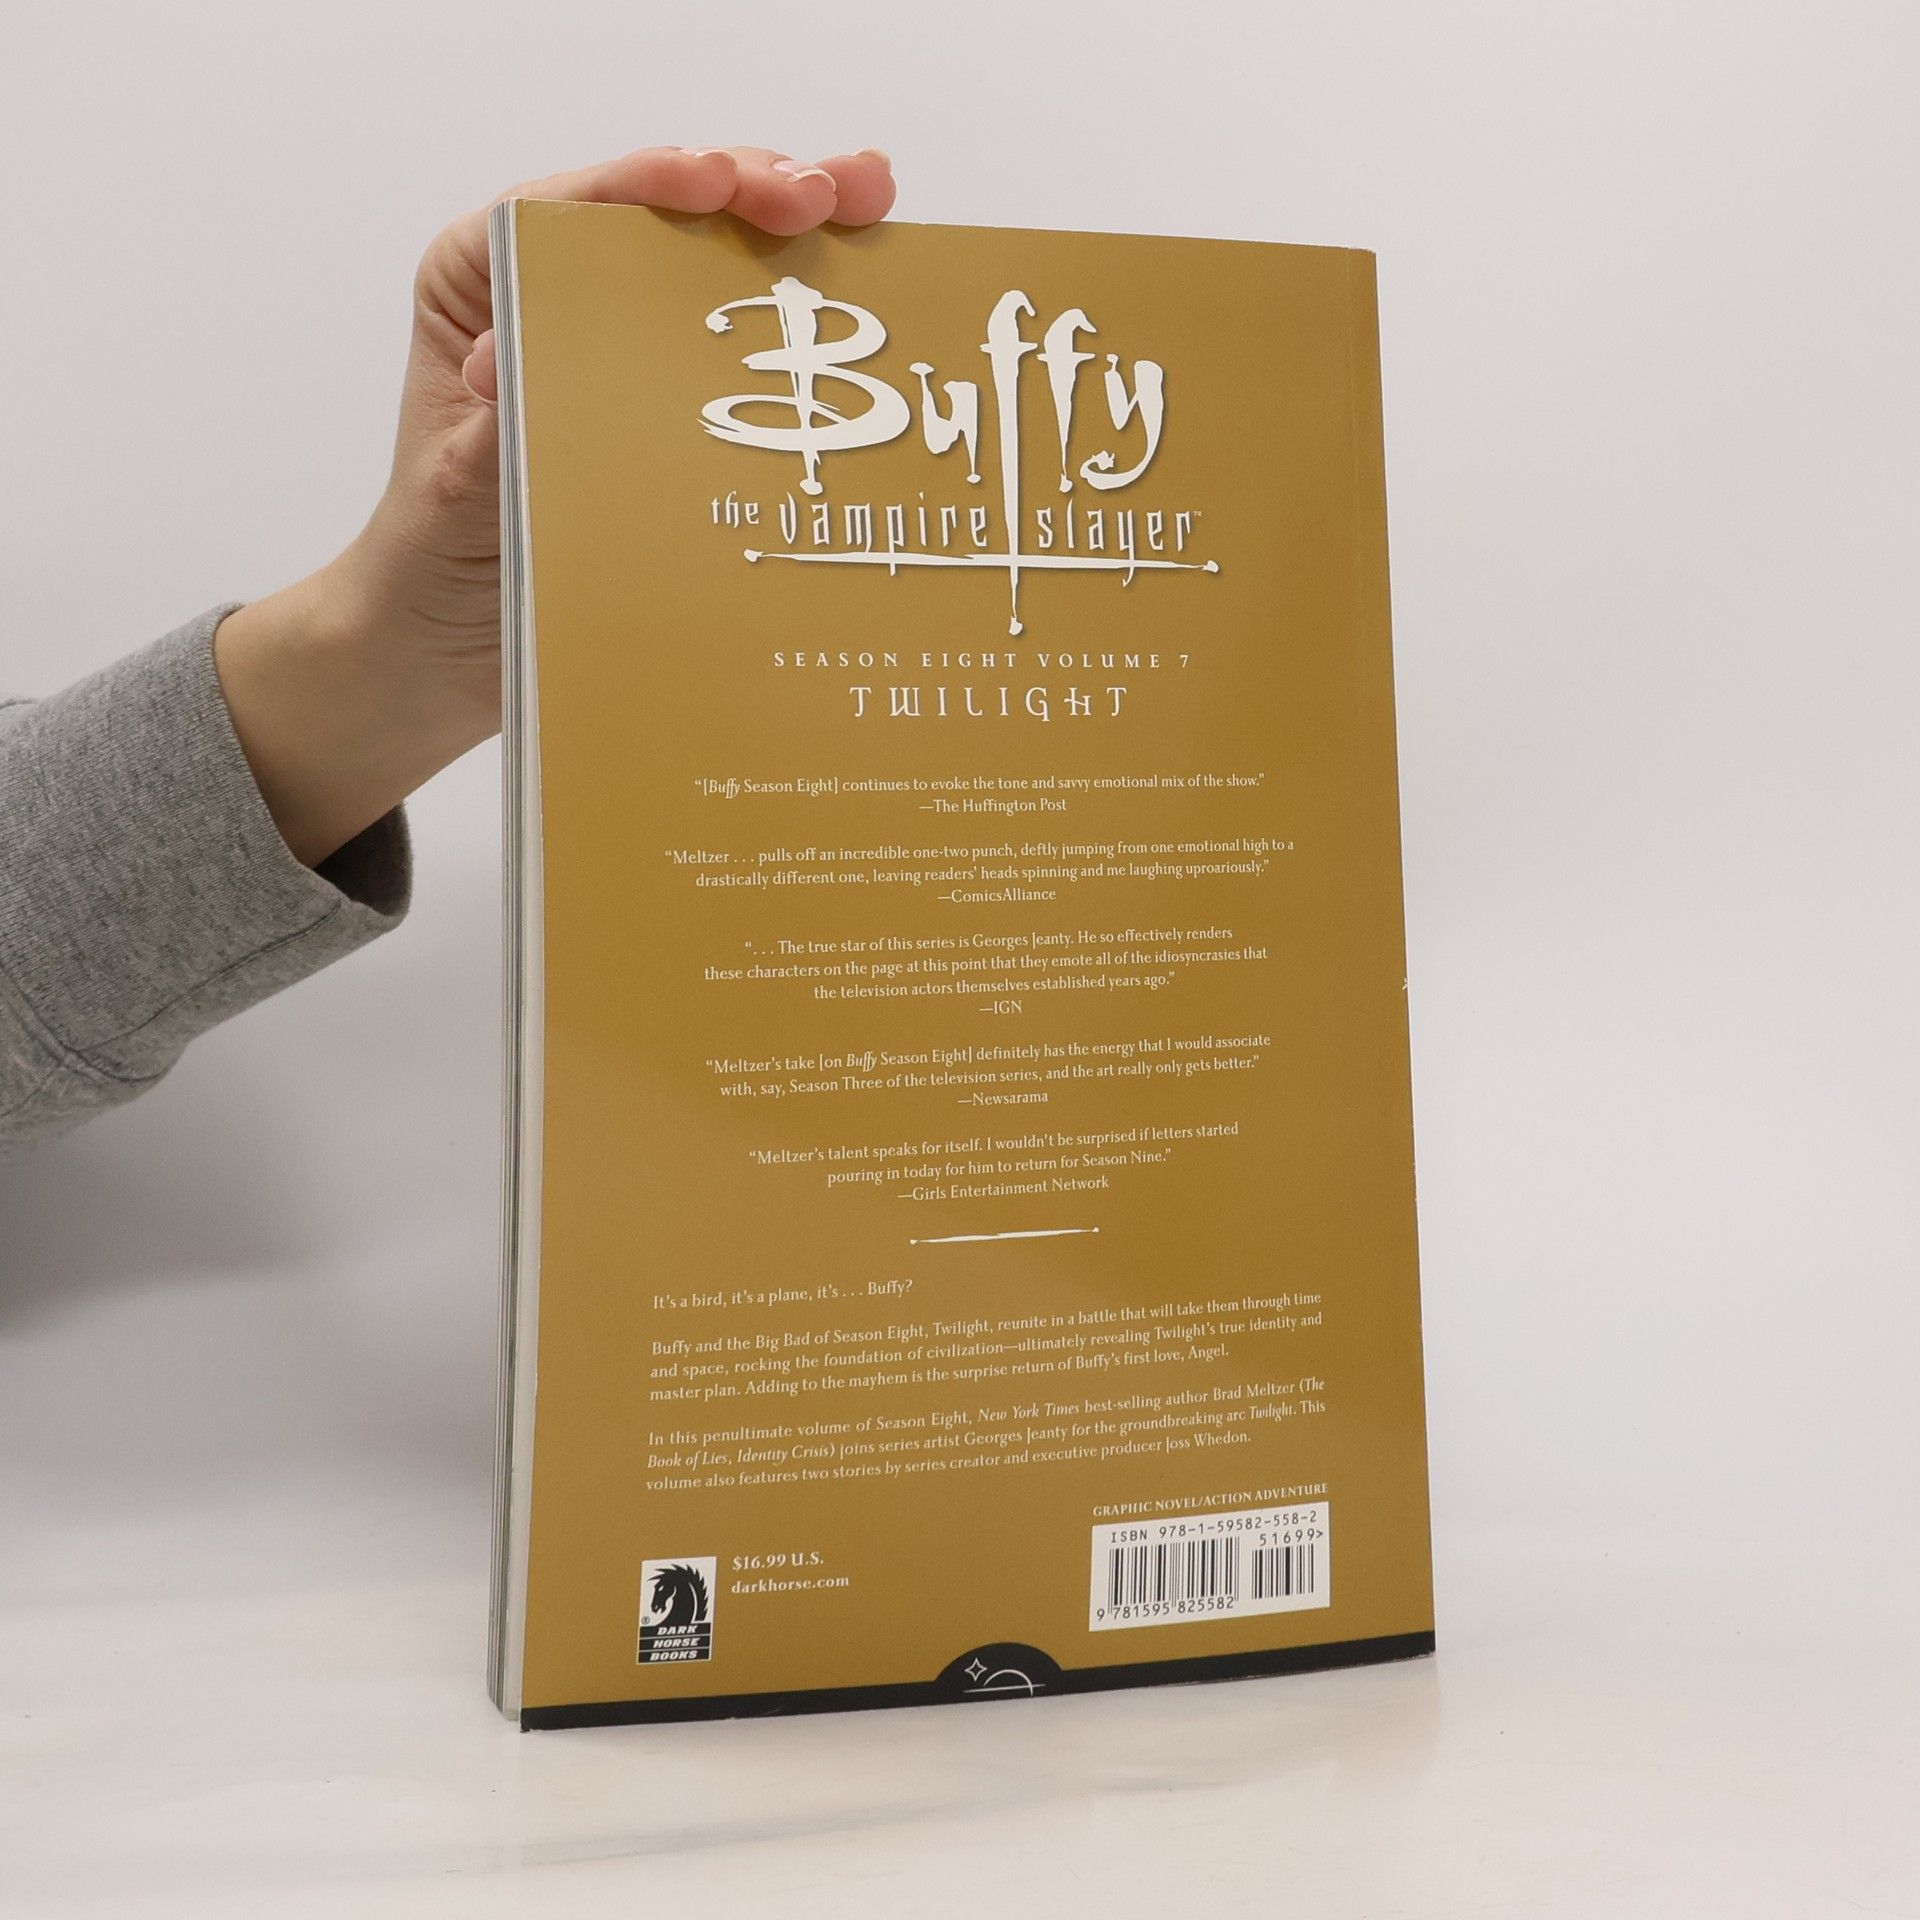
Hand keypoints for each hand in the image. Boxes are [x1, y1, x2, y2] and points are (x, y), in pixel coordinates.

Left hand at [215, 145, 895, 867]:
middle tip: (827, 194)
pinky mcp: (672, 396)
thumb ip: (491, 428)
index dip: (652, 180)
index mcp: (483, 283)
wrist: (447, 642)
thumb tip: (510, 368)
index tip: (716, 182)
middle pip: (664, 212)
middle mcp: (556, 294)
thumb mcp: (457, 491)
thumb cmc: (430, 557)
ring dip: (801, 223)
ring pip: (717, 256)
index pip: (570, 207)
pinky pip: (744, 338)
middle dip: (753, 186)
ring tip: (870, 197)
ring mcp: (624, 341)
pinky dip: (808, 307)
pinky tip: (873, 274)